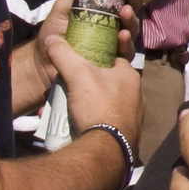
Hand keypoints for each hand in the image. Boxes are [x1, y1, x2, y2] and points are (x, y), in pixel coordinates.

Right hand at [44, 32, 141, 163]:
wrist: (107, 151)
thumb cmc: (98, 106)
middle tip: (72, 82)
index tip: (80, 57)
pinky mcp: (127, 132)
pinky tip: (82, 120)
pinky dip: (95, 117)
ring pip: (108, 100)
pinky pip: (108, 118)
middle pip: (109, 80)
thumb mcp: (78, 75)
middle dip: (90, 80)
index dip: (96, 54)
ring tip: (73, 103)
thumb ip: (64, 55)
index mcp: (130, 75)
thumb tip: (51, 39)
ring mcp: (133, 114)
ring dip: (91, 100)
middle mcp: (137, 93)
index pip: (113, 56)